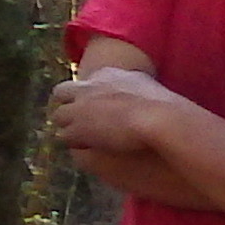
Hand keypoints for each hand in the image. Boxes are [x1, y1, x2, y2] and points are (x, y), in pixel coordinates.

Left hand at [49, 61, 185, 168]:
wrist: (160, 119)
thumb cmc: (166, 107)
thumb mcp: (152, 89)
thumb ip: (143, 89)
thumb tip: (151, 95)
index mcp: (109, 74)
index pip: (87, 81)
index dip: (89, 94)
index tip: (95, 105)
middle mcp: (89, 87)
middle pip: (62, 91)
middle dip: (66, 104)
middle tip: (77, 120)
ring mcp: (80, 107)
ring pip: (58, 116)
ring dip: (68, 126)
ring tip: (81, 139)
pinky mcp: (77, 129)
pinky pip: (64, 137)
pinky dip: (74, 143)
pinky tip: (86, 149)